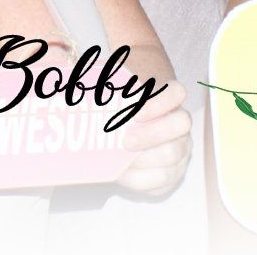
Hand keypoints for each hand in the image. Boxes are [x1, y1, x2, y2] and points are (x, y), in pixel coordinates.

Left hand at [113, 79, 192, 196]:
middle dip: (152, 134)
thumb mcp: (116, 100)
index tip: (136, 111)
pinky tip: (123, 174)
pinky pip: (164, 180)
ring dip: (145, 159)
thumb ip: (105, 90)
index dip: (160, 101)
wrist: (132, 140)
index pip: (177, 92)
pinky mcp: (175, 173)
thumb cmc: (122, 115)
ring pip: (173, 154)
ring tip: (122, 160)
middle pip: (181, 124)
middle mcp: (180, 124)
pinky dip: (142, 179)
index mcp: (169, 100)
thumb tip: (74, 77)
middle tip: (125, 141)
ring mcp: (182, 149)